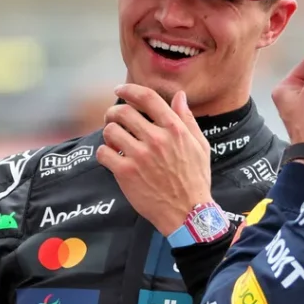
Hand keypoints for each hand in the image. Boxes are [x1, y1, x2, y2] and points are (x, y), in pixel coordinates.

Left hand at [96, 84, 213, 236]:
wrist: (188, 212)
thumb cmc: (195, 180)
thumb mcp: (200, 146)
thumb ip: (187, 119)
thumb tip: (179, 96)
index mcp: (174, 129)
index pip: (147, 98)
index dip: (129, 90)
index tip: (120, 90)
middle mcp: (156, 139)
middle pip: (123, 112)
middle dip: (113, 113)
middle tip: (112, 119)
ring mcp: (140, 156)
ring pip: (110, 131)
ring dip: (108, 133)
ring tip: (113, 141)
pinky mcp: (126, 173)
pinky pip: (103, 153)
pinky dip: (103, 154)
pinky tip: (111, 158)